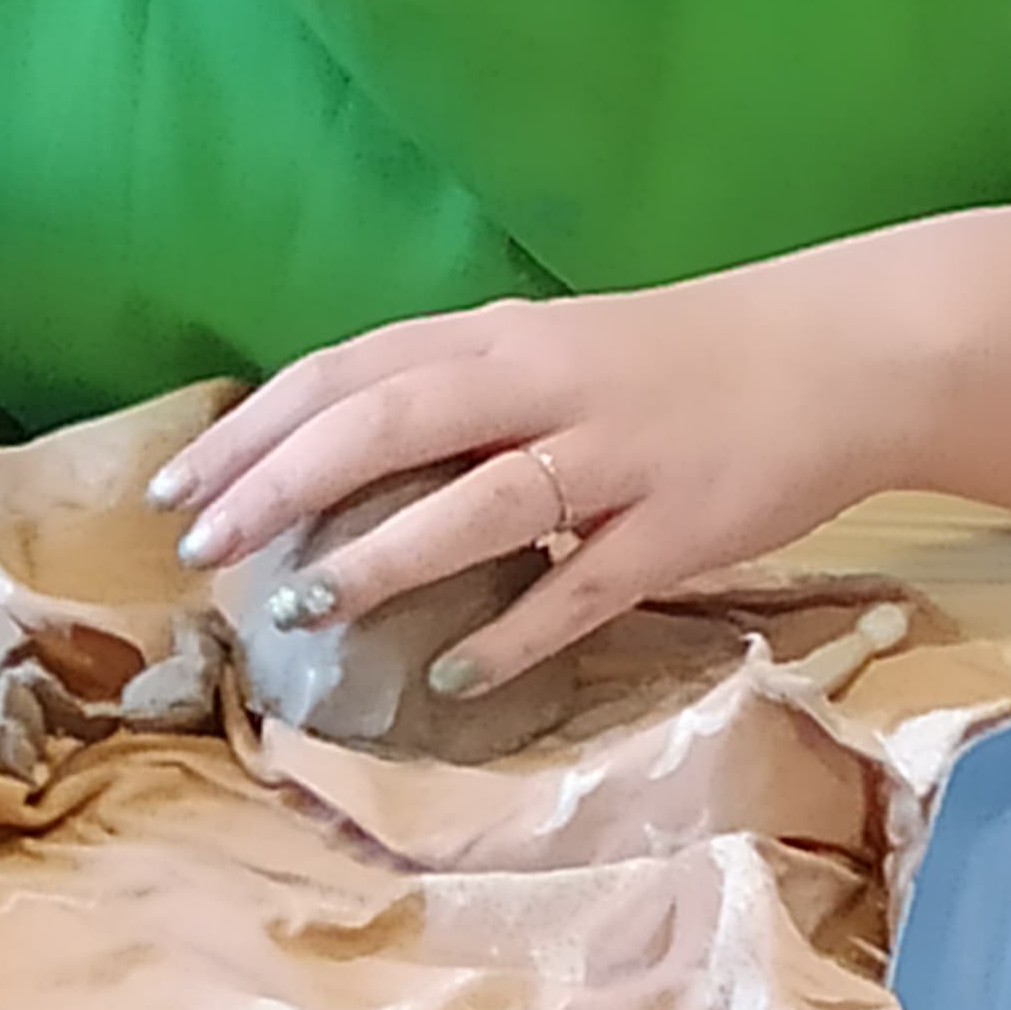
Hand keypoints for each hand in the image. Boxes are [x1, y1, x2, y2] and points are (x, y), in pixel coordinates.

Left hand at [146, 250, 907, 702]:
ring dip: (382, 555)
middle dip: (286, 482)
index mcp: (503, 335)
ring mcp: (612, 457)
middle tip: (203, 546)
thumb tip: (331, 449)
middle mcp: (544, 384)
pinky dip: (514, 630)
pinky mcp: (676, 529)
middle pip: (392, 418)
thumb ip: (455, 388)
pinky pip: (582, 587)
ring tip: (301, 607)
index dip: (261, 425)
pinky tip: (456, 674)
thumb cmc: (671, 360)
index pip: (354, 369)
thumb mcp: (551, 347)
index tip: (179, 484)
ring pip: (478, 500)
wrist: (831, 355)